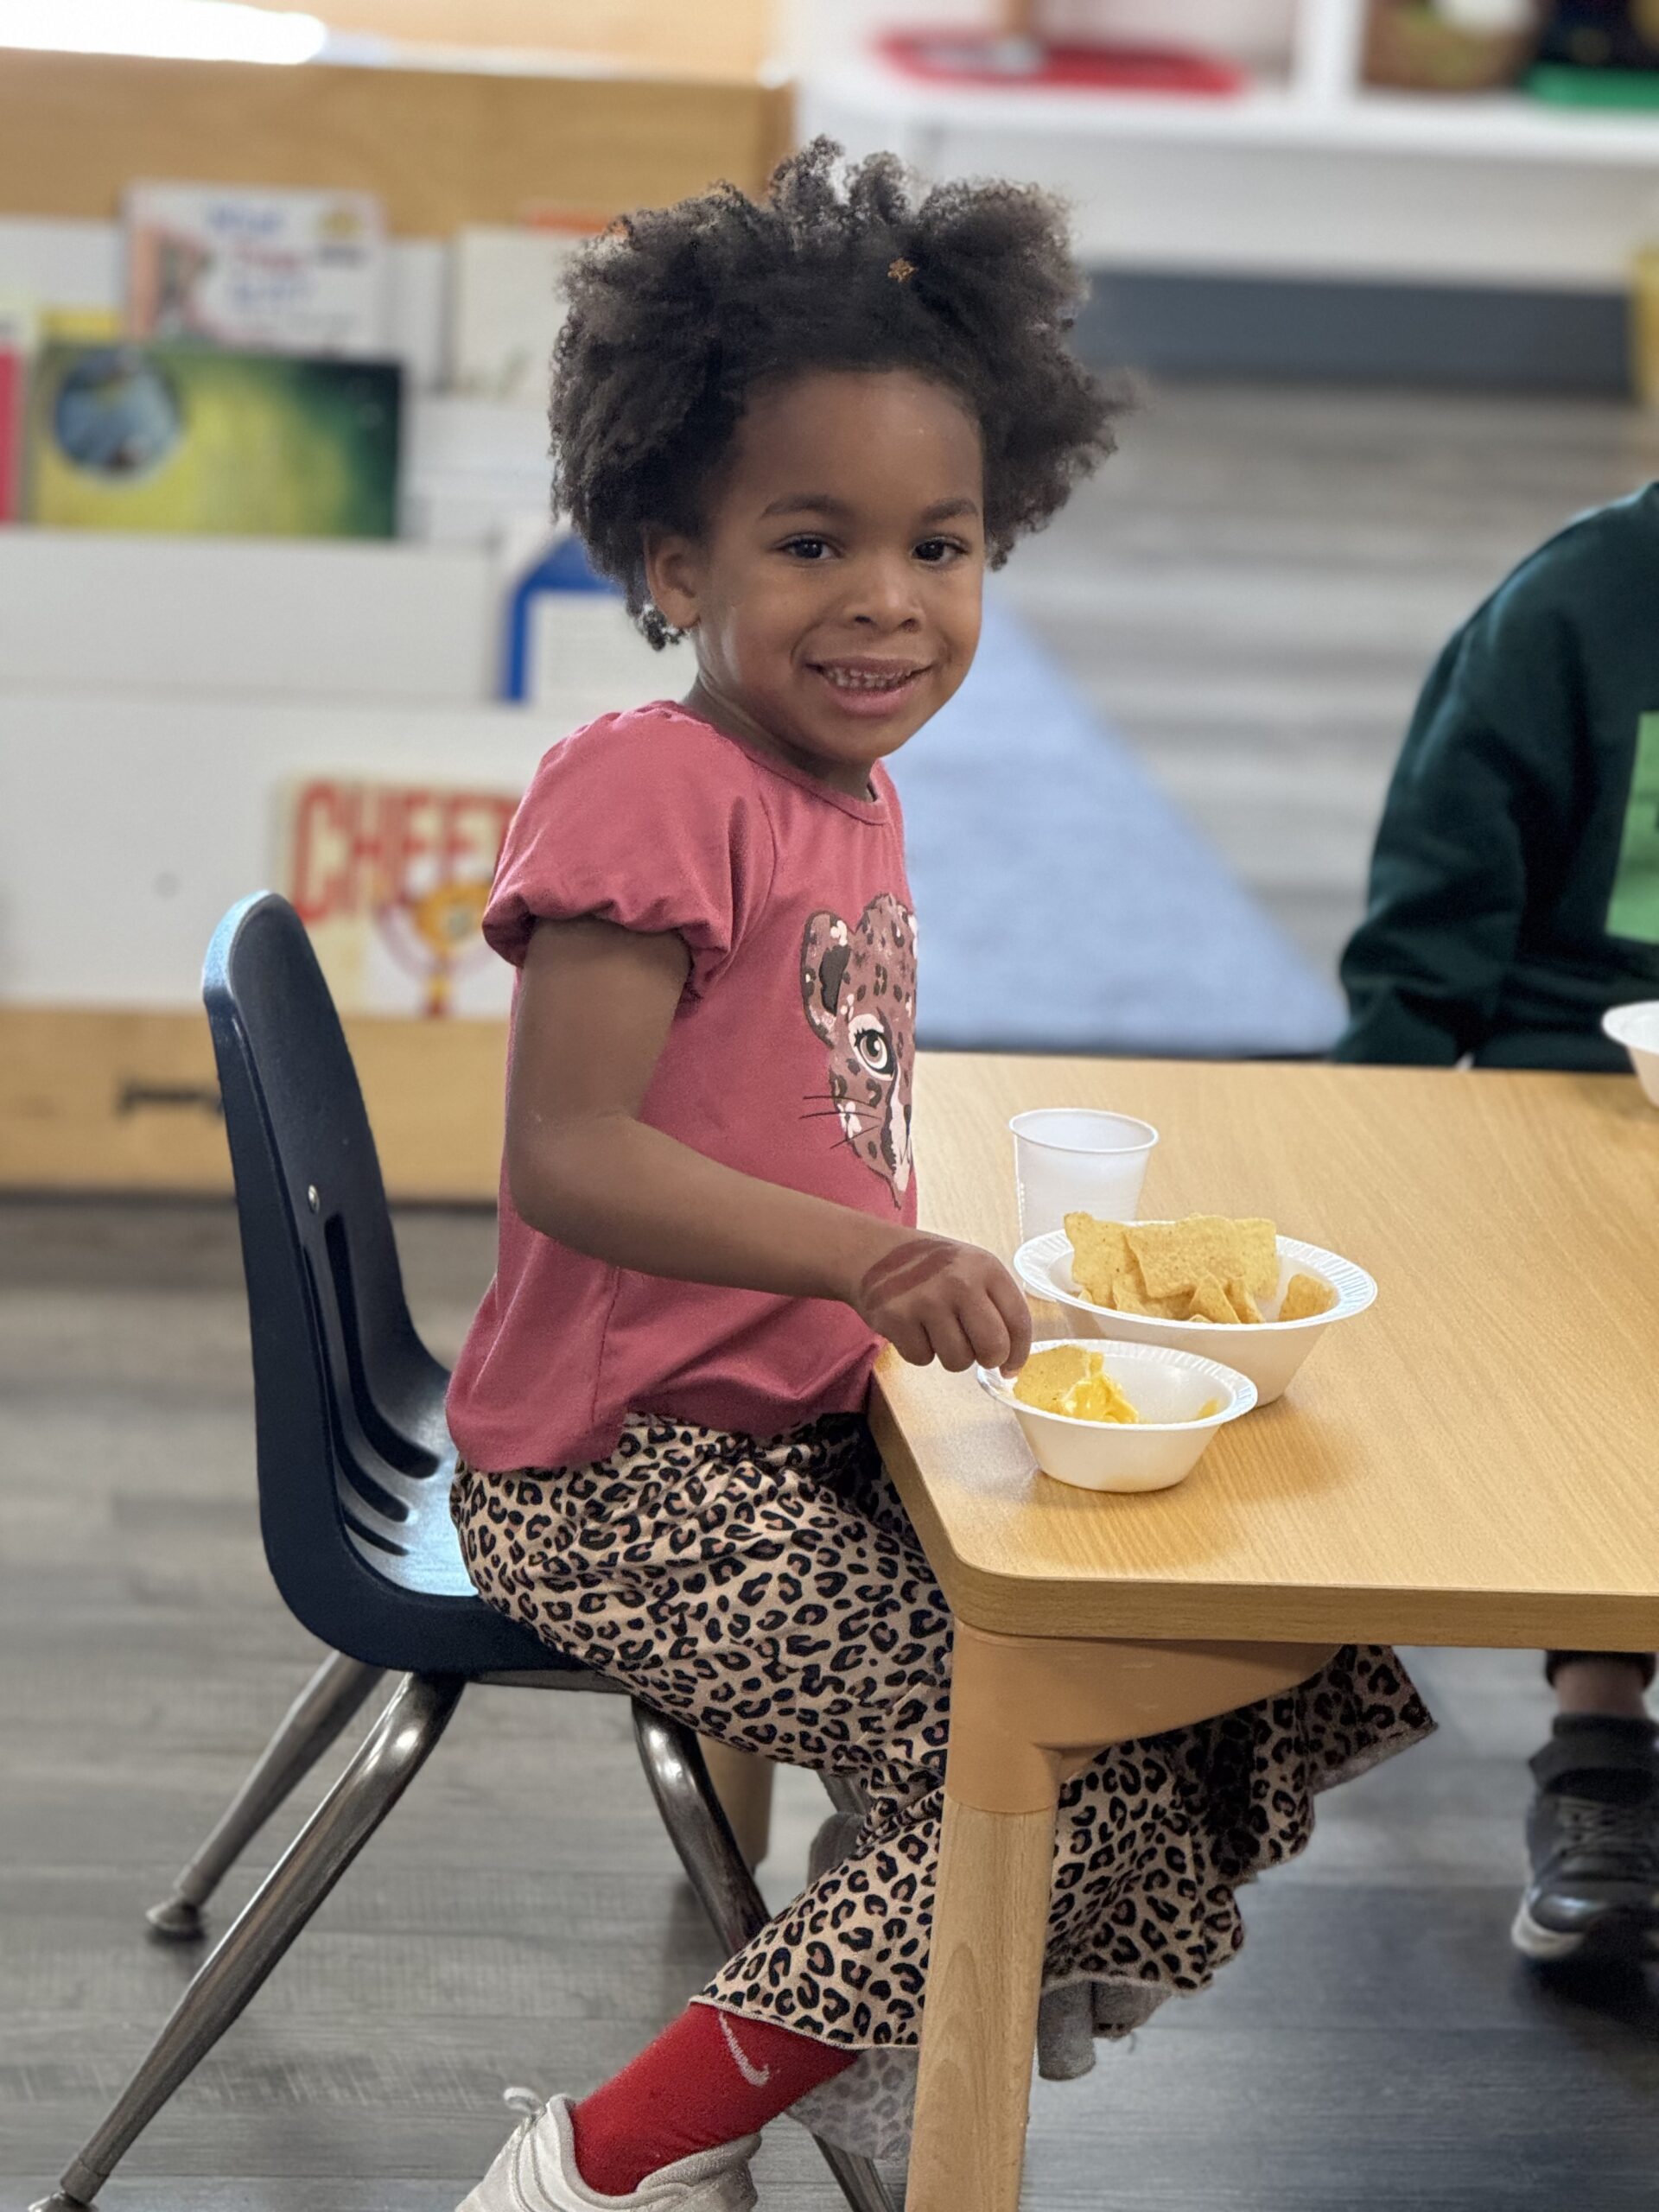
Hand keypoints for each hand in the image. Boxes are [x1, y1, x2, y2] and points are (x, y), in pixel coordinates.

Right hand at [850, 1232, 1032, 1375]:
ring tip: (936, 1330)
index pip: (1018, 1322)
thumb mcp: (970, 1269)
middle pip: (993, 1347)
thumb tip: (1010, 1360)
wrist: (873, 1252)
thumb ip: (994, 1305)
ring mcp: (927, 1300)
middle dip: (987, 1360)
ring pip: (957, 1361)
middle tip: (975, 1354)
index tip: (1010, 1368)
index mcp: (986, 1268)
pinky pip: (922, 1358)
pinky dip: (918, 1350)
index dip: (1018, 1354)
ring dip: (949, 1355)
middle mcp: (960, 1282)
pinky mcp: (897, 1318)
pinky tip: (912, 1327)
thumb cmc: (931, 1268)